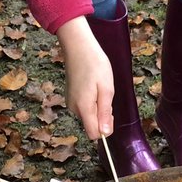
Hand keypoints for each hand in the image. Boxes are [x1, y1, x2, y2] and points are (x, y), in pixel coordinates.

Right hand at [58, 17, 114, 138]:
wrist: (78, 47)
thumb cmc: (95, 65)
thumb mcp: (107, 89)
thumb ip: (105, 113)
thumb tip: (105, 133)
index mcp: (83, 107)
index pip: (94, 134)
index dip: (106, 129)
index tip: (111, 113)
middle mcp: (74, 108)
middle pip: (91, 125)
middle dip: (102, 116)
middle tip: (106, 95)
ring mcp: (70, 102)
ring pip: (88, 116)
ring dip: (97, 107)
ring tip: (99, 88)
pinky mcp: (70, 97)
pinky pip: (83, 108)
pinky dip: (91, 102)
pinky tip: (92, 87)